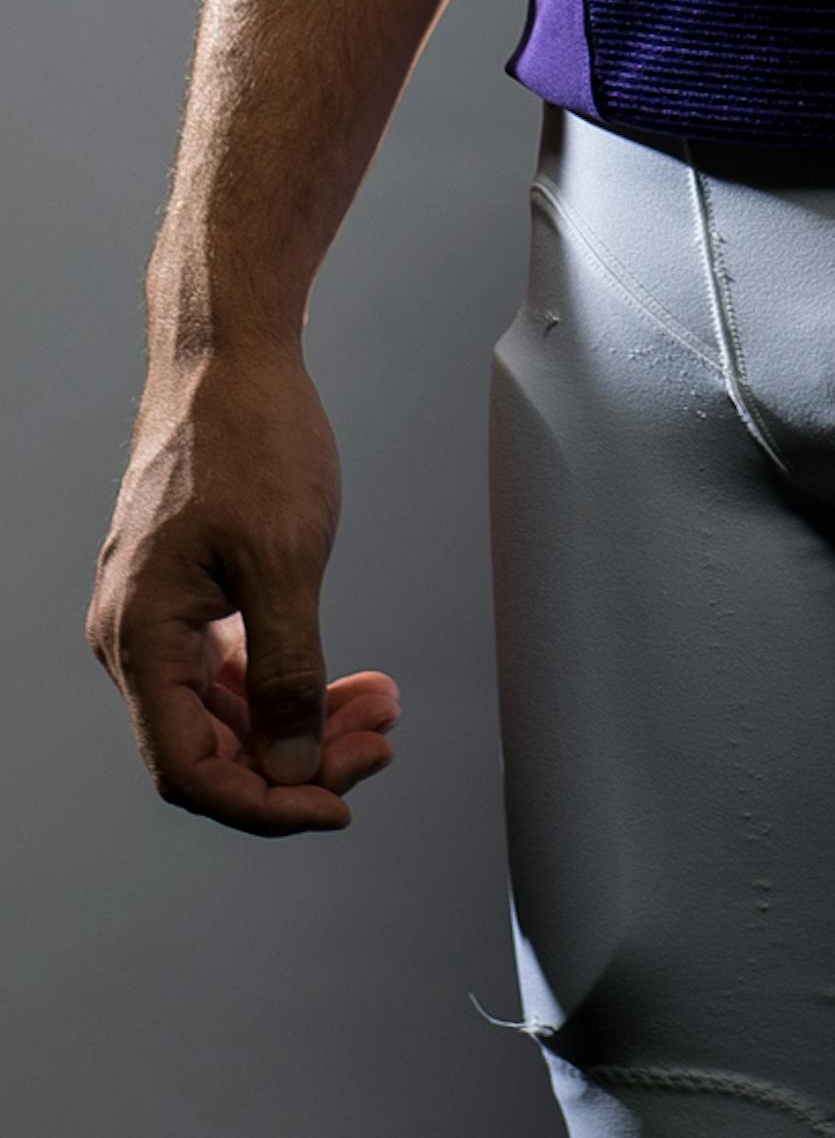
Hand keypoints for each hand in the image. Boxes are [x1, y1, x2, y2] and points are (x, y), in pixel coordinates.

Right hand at [88, 346, 397, 835]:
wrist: (229, 351)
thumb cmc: (249, 437)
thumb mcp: (283, 559)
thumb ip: (288, 670)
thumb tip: (292, 766)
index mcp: (140, 638)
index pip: (190, 769)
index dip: (266, 802)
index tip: (341, 802)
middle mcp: (136, 637)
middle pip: (212, 746)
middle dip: (299, 759)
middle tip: (380, 744)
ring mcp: (160, 613)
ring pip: (228, 709)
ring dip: (303, 719)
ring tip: (380, 711)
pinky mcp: (189, 590)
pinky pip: (233, 666)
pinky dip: (290, 678)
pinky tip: (350, 682)